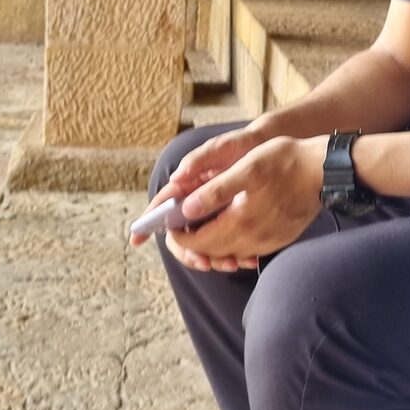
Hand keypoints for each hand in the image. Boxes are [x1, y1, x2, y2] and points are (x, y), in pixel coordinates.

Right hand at [129, 122, 272, 271]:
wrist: (273, 148)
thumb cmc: (244, 145)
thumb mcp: (223, 147)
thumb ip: (199, 159)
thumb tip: (176, 178)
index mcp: (189, 184)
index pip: (162, 205)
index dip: (147, 222)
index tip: (136, 240)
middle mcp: (198, 201)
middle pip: (181, 234)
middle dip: (189, 251)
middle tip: (205, 262)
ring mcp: (214, 213)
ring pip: (203, 244)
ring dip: (213, 257)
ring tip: (231, 264)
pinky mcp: (233, 221)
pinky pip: (226, 245)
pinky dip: (232, 255)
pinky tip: (246, 261)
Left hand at [166, 135, 327, 272]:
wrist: (328, 172)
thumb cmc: (287, 162)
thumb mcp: (248, 168)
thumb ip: (217, 191)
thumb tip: (188, 208)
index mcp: (241, 222)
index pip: (198, 242)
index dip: (179, 236)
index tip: (170, 224)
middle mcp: (254, 240)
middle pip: (212, 252)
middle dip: (192, 244)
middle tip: (182, 227)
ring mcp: (268, 243)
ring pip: (230, 254)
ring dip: (213, 246)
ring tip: (202, 228)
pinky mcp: (280, 240)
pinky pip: (249, 252)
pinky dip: (233, 246)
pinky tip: (232, 230)